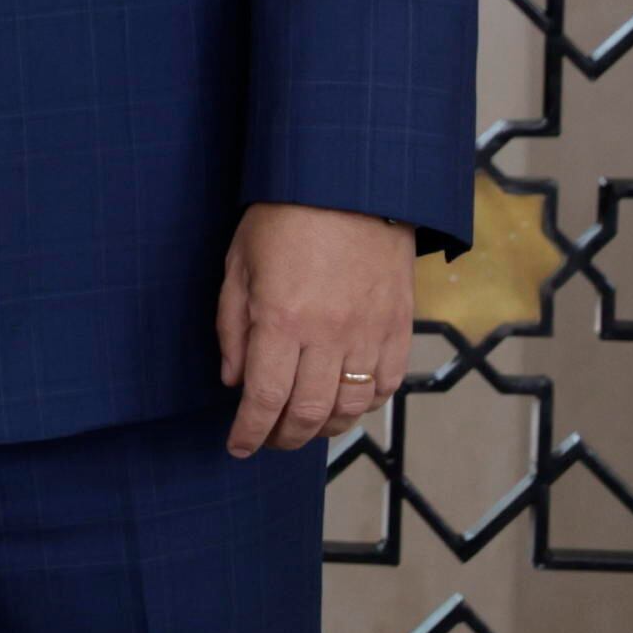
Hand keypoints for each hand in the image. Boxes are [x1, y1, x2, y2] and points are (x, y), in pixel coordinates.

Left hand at [215, 201, 419, 455]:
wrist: (351, 185)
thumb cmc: (284, 218)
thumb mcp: (239, 265)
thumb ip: (233, 327)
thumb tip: (235, 381)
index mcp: (281, 319)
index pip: (264, 400)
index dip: (250, 433)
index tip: (239, 448)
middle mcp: (328, 335)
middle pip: (307, 414)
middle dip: (283, 438)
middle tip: (268, 441)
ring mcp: (369, 334)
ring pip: (350, 408)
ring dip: (323, 429)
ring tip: (304, 428)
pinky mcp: (399, 327)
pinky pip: (386, 386)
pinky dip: (365, 405)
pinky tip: (345, 404)